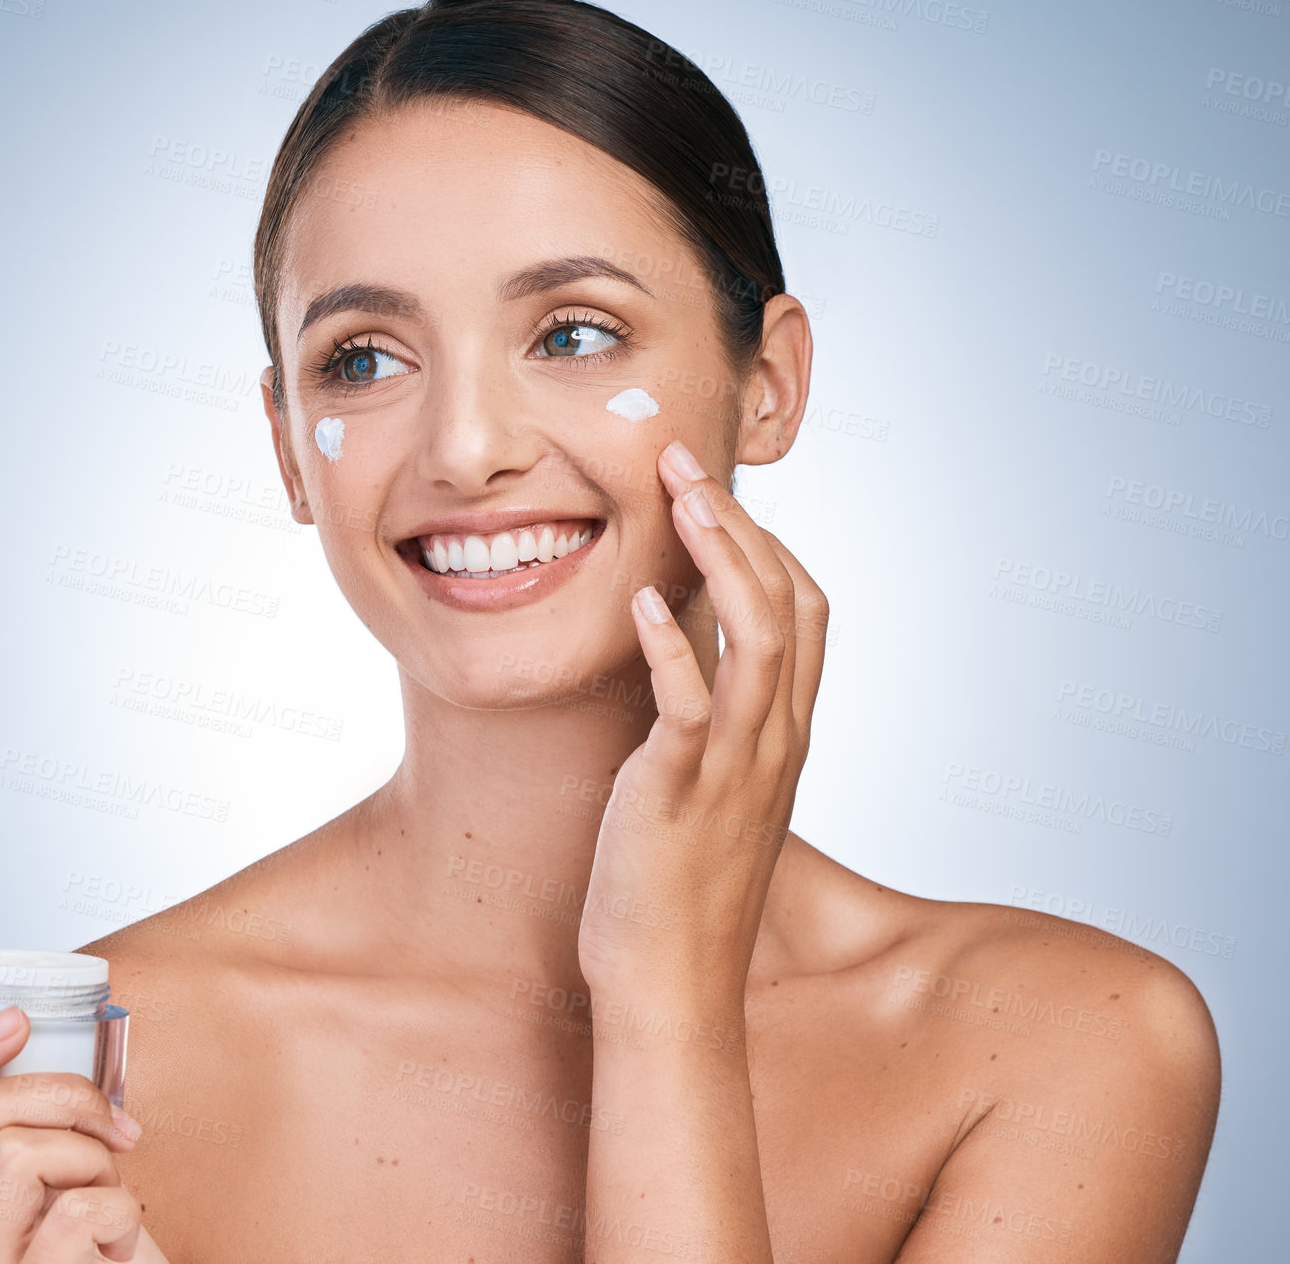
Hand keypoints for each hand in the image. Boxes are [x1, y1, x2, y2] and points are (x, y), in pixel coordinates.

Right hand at [0, 1006, 168, 1261]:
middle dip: (67, 1097)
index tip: (17, 1020)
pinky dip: (121, 1211)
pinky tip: (124, 1243)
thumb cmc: (99, 1251)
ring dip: (93, 1157)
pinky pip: (75, 1212)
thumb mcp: (55, 1188)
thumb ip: (36, 1142)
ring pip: (20, 1151)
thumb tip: (64, 1060)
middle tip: (115, 1135)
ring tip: (112, 1196)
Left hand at [576, 438, 827, 1000]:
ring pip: (757, 636)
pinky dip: (673, 644)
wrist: (672, 985)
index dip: (768, 543)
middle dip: (741, 522)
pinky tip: (644, 599)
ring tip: (679, 498)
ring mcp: (735, 765)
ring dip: (722, 556)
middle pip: (788, 603)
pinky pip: (690, 704)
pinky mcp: (682, 790)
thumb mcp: (715, 789)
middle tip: (685, 463)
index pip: (804, 612)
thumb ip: (717, 722)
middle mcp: (775, 740)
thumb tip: (687, 655)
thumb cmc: (682, 888)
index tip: (715, 495)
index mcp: (784, 734)